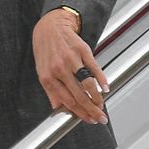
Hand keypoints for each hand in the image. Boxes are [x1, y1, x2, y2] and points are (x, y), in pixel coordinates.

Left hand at [33, 9, 109, 124]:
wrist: (49, 28)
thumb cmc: (46, 51)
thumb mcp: (42, 72)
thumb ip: (50, 91)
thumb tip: (57, 108)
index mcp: (48, 77)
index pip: (67, 100)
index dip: (79, 113)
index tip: (88, 119)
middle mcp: (59, 69)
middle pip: (79, 95)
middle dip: (91, 109)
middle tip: (100, 118)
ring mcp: (71, 59)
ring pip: (87, 84)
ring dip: (97, 97)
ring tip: (102, 105)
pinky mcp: (82, 50)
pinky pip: (94, 68)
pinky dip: (102, 79)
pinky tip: (106, 88)